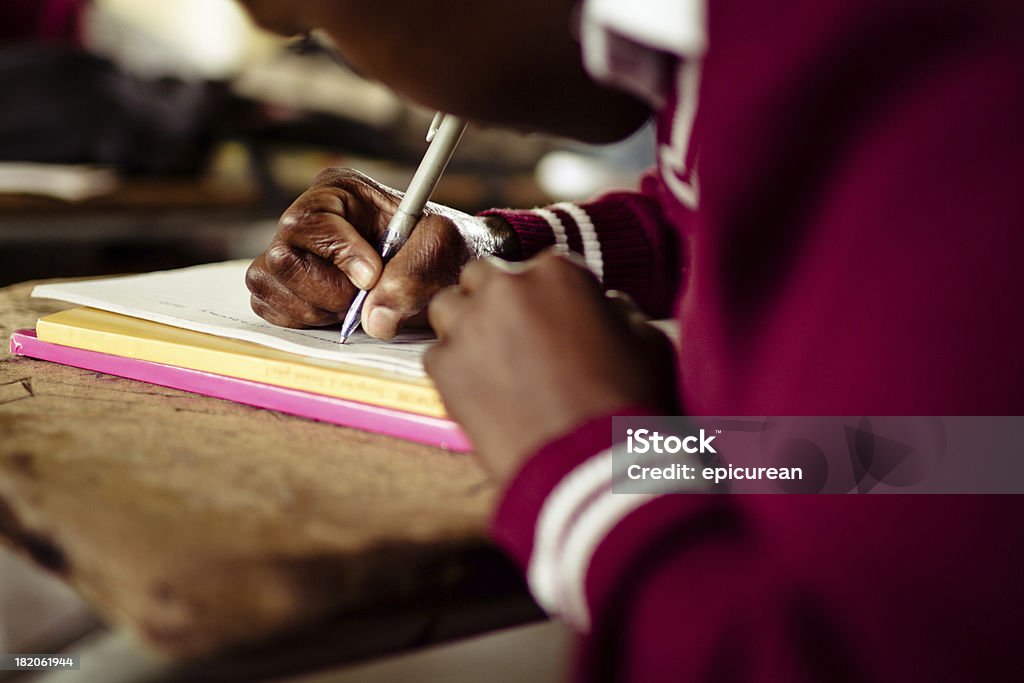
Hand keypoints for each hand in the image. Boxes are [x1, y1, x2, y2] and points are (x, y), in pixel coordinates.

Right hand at [245, 168, 516, 338]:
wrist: (444, 271)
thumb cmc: (443, 247)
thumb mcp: (444, 248)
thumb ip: (415, 275)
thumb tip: (376, 320)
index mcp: (339, 191)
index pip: (309, 222)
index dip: (338, 254)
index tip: (372, 277)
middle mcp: (308, 218)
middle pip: (282, 259)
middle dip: (328, 290)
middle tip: (366, 298)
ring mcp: (290, 251)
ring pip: (268, 283)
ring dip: (315, 308)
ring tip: (355, 305)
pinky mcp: (283, 285)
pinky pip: (268, 306)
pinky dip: (301, 319)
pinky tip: (335, 313)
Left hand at [425, 252, 678, 484]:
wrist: (590, 467)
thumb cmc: (627, 403)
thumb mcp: (648, 341)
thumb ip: (621, 310)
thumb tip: (606, 304)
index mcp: (557, 271)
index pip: (540, 267)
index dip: (547, 298)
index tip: (552, 323)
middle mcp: (506, 288)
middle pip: (484, 277)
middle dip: (497, 300)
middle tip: (516, 338)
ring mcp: (469, 326)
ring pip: (448, 307)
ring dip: (465, 326)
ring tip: (491, 361)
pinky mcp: (444, 368)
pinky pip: (437, 355)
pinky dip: (454, 370)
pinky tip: (481, 393)